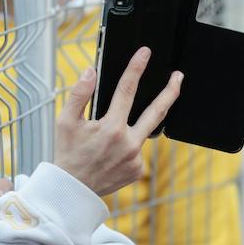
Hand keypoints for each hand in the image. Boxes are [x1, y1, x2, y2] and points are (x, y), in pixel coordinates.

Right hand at [53, 48, 181, 197]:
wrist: (72, 190)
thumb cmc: (68, 154)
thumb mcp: (65, 122)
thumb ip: (79, 94)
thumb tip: (91, 71)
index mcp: (111, 128)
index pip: (127, 90)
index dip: (136, 68)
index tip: (145, 54)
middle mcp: (128, 143)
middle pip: (156, 111)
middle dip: (170, 91)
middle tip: (178, 76)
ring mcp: (136, 159)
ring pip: (145, 131)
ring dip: (142, 121)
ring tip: (136, 115)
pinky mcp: (138, 170)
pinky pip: (138, 149)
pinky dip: (128, 144)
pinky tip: (113, 150)